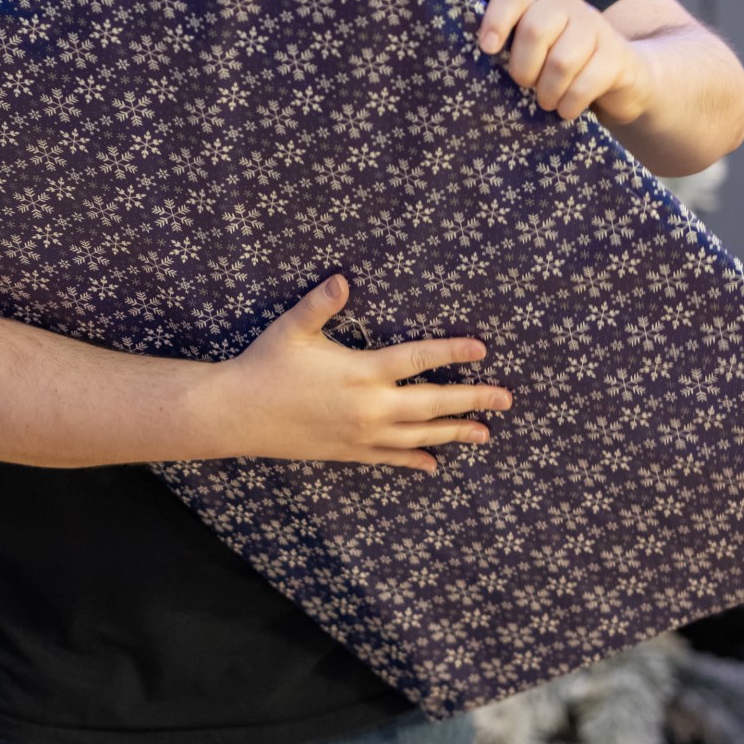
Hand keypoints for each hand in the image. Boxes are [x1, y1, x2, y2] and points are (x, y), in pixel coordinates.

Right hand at [220, 275, 512, 473]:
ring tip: (484, 433)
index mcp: (361, 371)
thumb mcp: (292, 328)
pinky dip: (414, 461)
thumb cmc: (265, 364)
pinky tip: (433, 465)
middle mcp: (369, 407)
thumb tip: (343, 278)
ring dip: (454, 433)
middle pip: (432, 404)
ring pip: (419, 436)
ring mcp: (361, 434)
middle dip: (472, 400)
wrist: (238, 415)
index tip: (482, 349)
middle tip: (506, 399)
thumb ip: (321, 303)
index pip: (417, 360)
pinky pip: (390, 458)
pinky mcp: (348, 452)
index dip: (452, 353)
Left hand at [478, 0, 652, 124]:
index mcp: (539, 4)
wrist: (623, 77)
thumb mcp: (536, 54)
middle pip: (534, 31)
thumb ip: (512, 51)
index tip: (487, 49)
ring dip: (549, 91)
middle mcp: (567, 7)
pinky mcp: (618, 55)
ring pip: (562, 61)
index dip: (495, 22)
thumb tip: (477, 70)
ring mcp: (596, 27)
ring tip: (547, 101)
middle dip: (524, 68)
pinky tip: (567, 110)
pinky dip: (571, 103)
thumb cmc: (564, 68)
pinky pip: (587, 81)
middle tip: (526, 86)